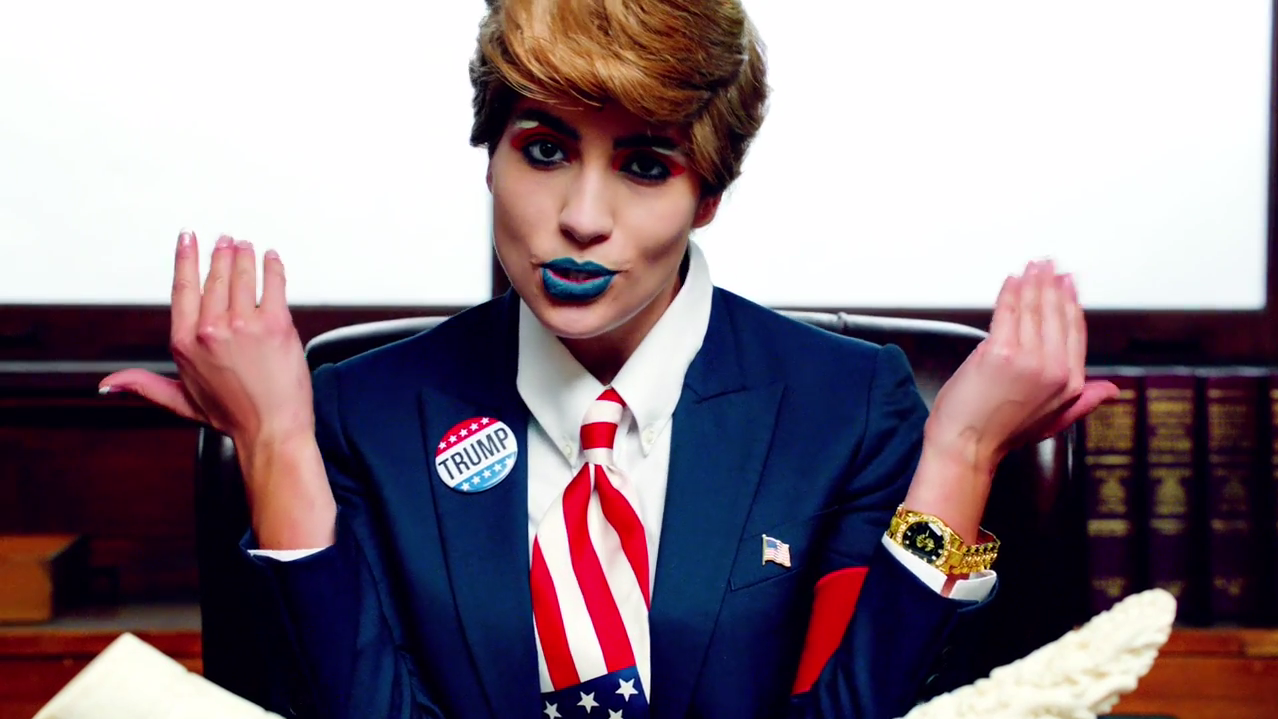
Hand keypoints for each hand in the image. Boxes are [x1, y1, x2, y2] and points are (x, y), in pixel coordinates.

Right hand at [101, 231, 333, 548]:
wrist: (272, 430)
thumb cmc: (233, 416)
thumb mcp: (181, 401)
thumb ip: (145, 385)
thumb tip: (108, 384)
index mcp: (185, 343)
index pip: (183, 288)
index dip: (186, 259)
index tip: (187, 238)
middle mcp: (211, 330)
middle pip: (214, 277)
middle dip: (220, 253)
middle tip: (225, 240)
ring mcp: (244, 325)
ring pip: (242, 275)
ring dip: (244, 255)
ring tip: (245, 246)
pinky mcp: (276, 324)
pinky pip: (273, 283)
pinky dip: (272, 266)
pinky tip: (270, 258)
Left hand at [926, 259, 1118, 472]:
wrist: (966, 447)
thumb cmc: (1000, 435)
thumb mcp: (1054, 421)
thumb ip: (1084, 401)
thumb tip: (1113, 390)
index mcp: (1072, 384)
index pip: (1075, 332)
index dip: (1071, 304)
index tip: (1068, 284)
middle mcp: (1056, 369)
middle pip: (1056, 315)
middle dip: (1052, 285)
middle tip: (1048, 265)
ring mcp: (1029, 359)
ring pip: (1033, 309)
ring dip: (1033, 281)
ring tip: (1032, 265)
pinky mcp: (1000, 352)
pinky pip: (1008, 311)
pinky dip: (1010, 291)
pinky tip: (1012, 279)